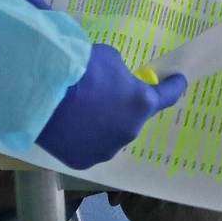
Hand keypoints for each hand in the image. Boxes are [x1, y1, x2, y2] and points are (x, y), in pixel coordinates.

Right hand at [35, 44, 188, 168]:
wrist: (43, 90)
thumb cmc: (80, 67)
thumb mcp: (110, 58)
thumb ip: (120, 74)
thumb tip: (115, 83)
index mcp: (142, 103)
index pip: (167, 96)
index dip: (173, 87)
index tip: (177, 83)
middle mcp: (129, 131)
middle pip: (133, 118)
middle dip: (124, 108)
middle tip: (104, 95)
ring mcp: (106, 150)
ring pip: (110, 136)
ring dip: (102, 125)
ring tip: (80, 112)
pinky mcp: (83, 161)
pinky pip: (88, 147)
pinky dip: (82, 138)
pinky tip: (68, 126)